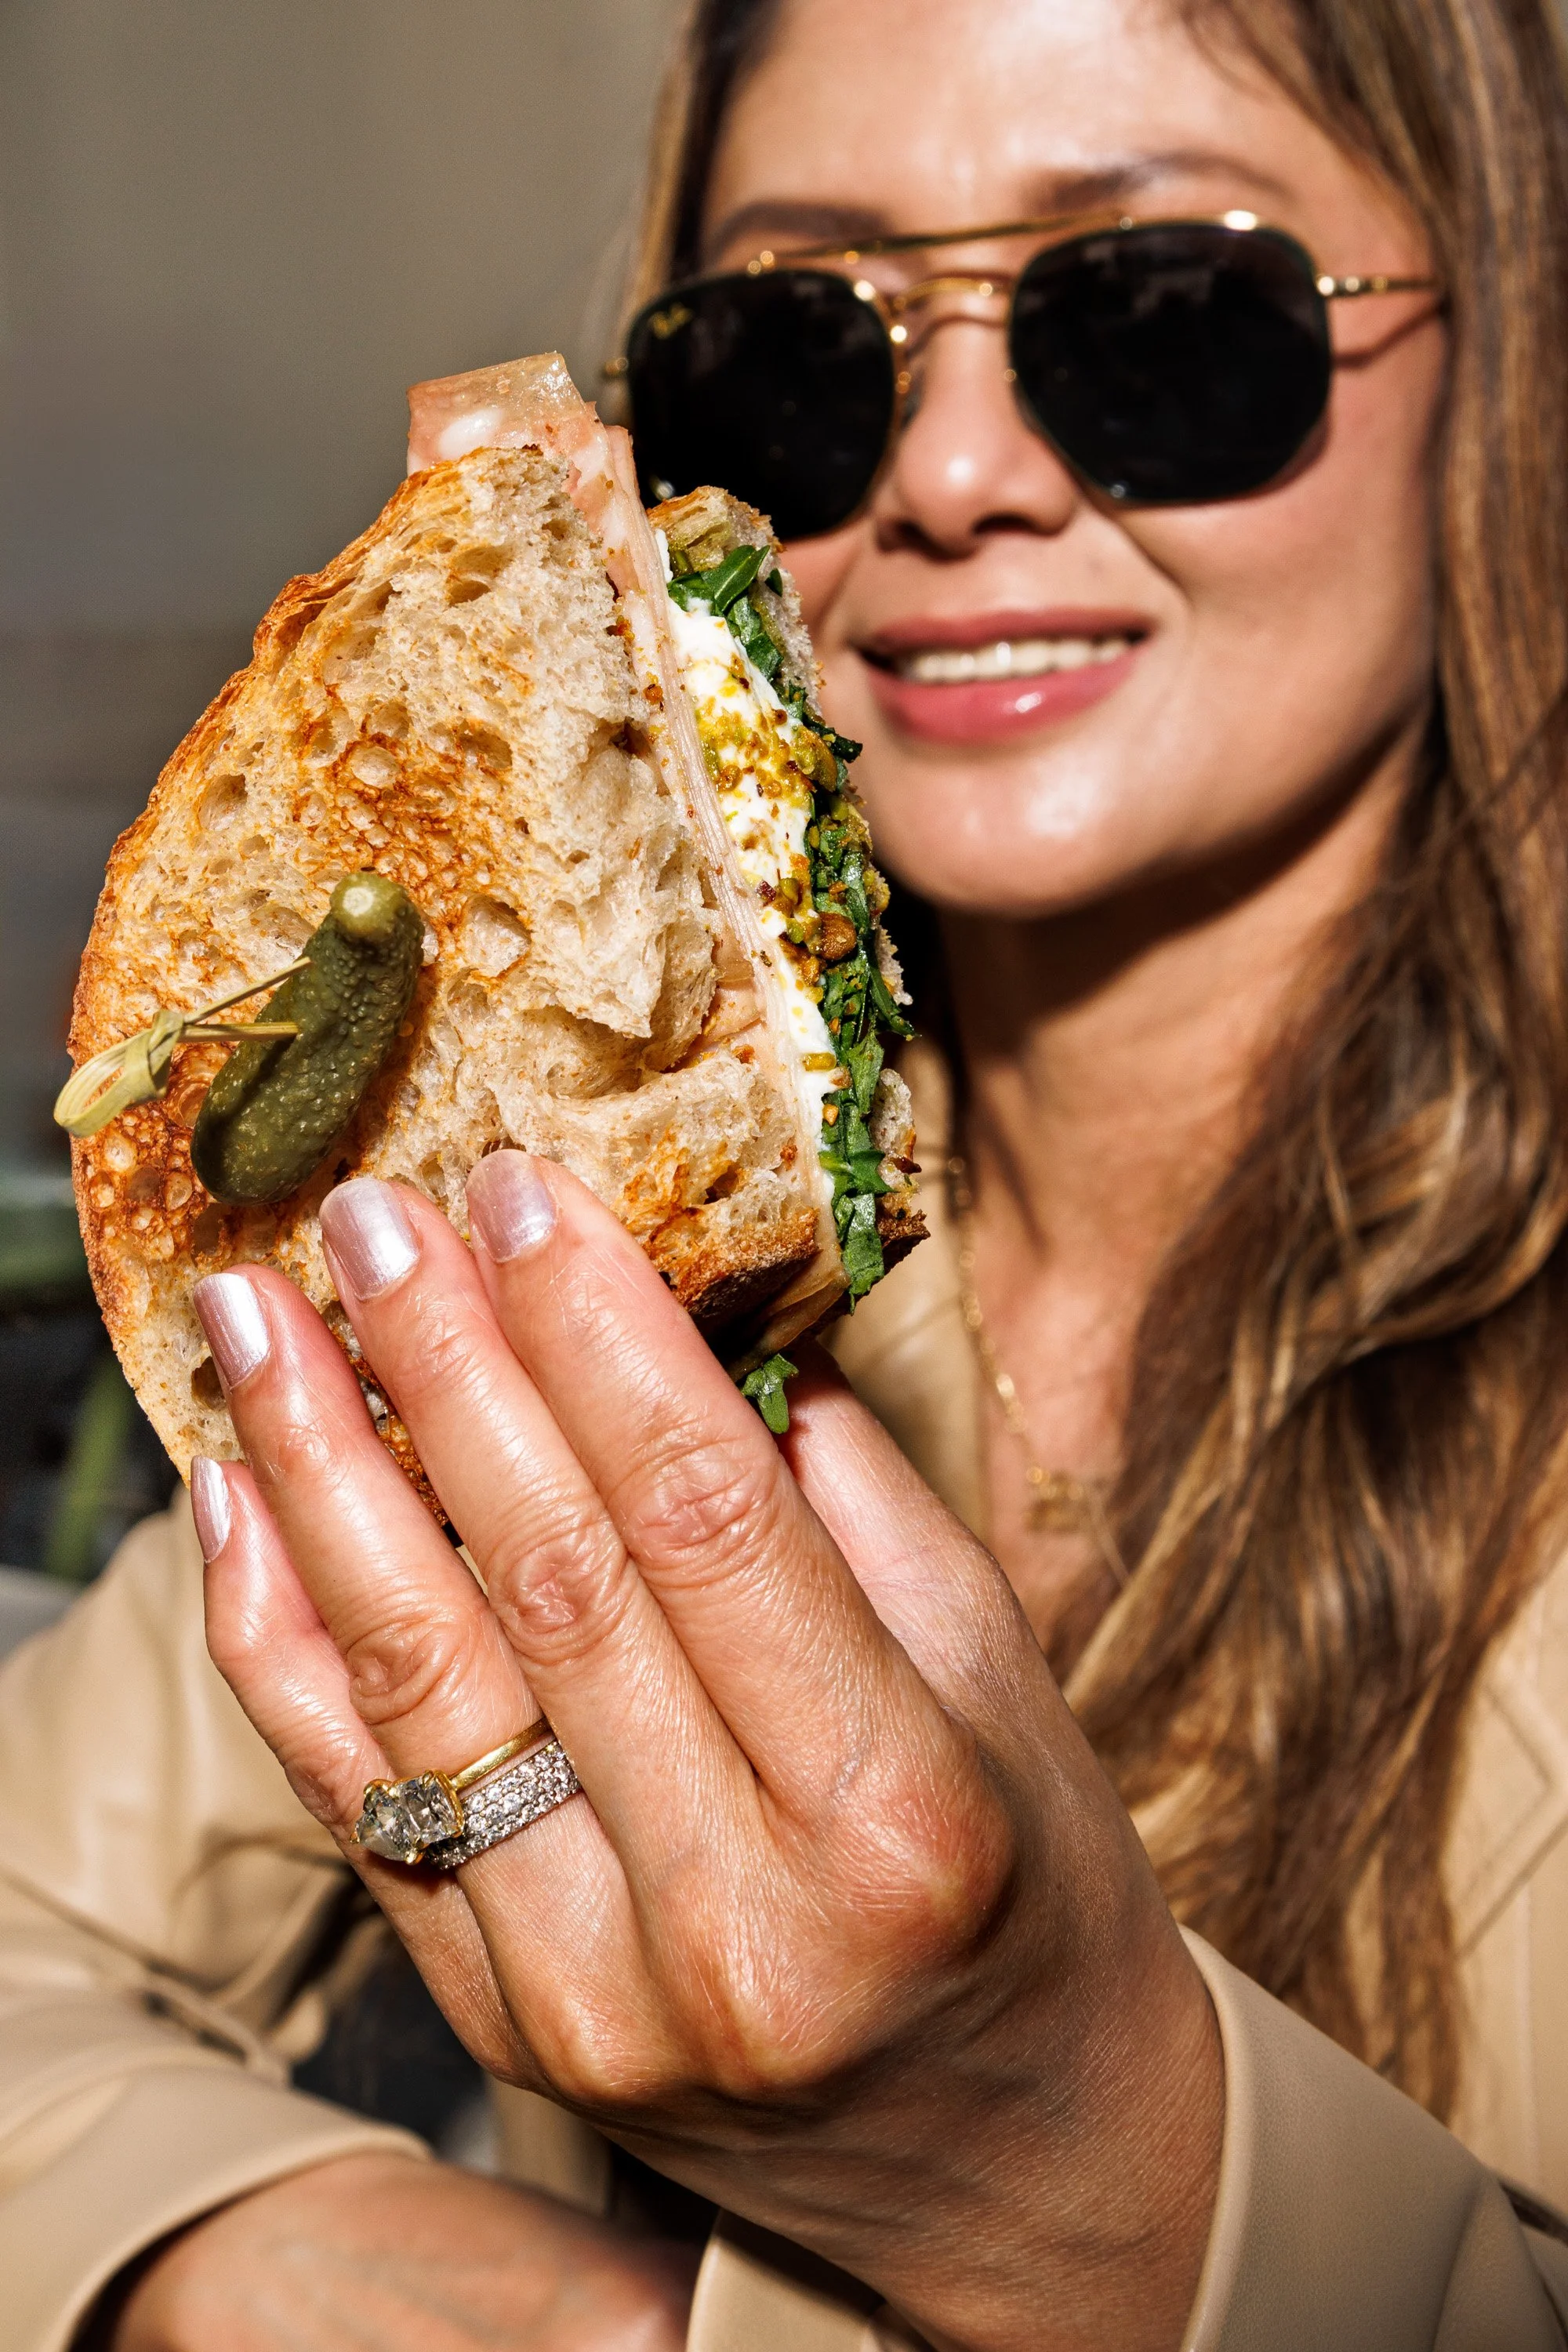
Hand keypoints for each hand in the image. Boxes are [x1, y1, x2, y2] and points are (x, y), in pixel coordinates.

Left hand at [197, 1157, 1222, 2351]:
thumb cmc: (1032, 1891)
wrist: (1013, 2161)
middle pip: (549, 1581)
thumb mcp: (1002, 1683)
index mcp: (895, 1817)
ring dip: (317, 1478)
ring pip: (420, 1686)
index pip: (708, 1517)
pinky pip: (359, 1805)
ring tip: (258, 1324)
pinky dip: (282, 1642)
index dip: (596, 1334)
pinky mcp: (509, 2034)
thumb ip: (857, 1508)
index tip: (522, 1191)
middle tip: (370, 1213)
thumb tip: (698, 1326)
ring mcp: (598, 2003)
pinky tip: (236, 1502)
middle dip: (443, 1365)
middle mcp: (736, 1928)